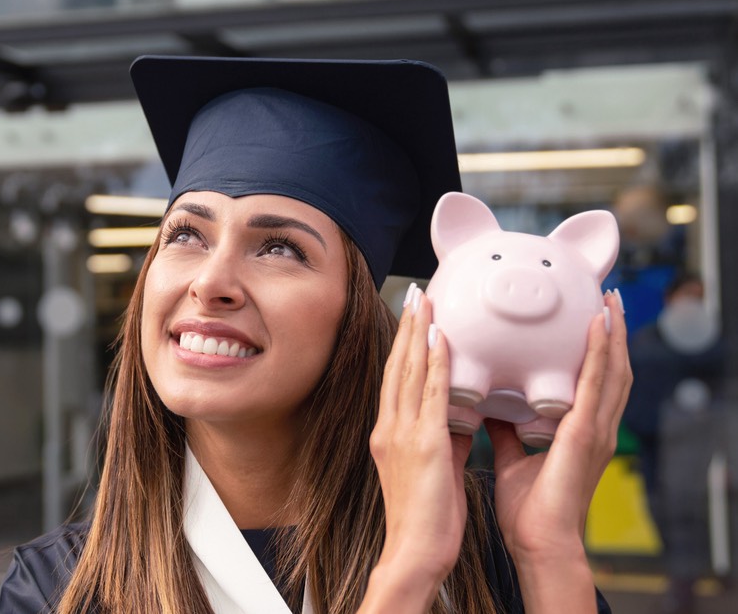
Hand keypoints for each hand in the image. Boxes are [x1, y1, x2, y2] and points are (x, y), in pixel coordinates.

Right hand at [367, 286, 471, 603]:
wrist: (414, 552)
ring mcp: (403, 434)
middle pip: (397, 367)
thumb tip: (458, 420)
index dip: (403, 346)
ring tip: (425, 302)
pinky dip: (435, 363)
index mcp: (389, 434)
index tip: (412, 318)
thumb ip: (443, 440)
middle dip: (406, 329)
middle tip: (415, 294)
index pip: (396, 380)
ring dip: (418, 333)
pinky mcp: (425, 443)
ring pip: (410, 372)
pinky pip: (432, 394)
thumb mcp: (434, 470)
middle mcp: (390, 427)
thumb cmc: (426, 520)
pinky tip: (441, 339)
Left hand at [486, 291, 629, 576]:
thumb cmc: (530, 508)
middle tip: (607, 296)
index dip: (597, 349)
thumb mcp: (515, 455)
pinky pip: (596, 385)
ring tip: (610, 300)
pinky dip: (601, 353)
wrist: (539, 540)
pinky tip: (599, 327)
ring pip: (612, 370)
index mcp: (580, 431)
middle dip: (612, 333)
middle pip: (611, 369)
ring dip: (613, 333)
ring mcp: (595, 430)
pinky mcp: (586, 434)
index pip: (594, 380)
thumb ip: (508, 429)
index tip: (592, 317)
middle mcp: (595, 427)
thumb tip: (490, 405)